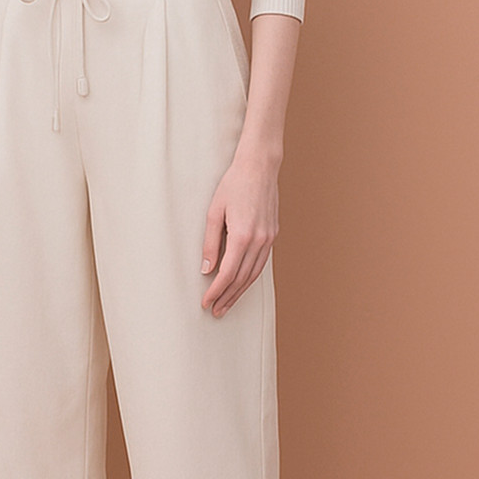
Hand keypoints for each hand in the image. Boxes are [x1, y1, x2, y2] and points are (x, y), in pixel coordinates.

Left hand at [199, 148, 279, 315]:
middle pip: (242, 278)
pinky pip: (261, 263)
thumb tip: (206, 269)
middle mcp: (259, 241)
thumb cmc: (233, 185)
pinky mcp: (272, 234)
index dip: (216, 291)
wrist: (259, 167)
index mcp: (242, 235)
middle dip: (228, 297)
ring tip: (227, 304)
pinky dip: (251, 277)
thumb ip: (210, 243)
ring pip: (254, 274)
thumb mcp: (214, 212)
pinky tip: (242, 284)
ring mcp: (269, 238)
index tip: (206, 303)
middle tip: (215, 311)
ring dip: (240, 291)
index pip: (228, 273)